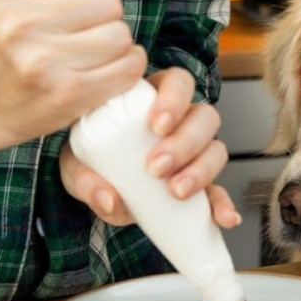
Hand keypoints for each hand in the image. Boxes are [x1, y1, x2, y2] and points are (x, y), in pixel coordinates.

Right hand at [0, 0, 144, 149]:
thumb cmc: (12, 41)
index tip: (66, 7)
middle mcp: (17, 22)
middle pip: (108, 2)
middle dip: (103, 17)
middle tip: (79, 34)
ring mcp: (41, 61)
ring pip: (120, 35)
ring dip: (116, 45)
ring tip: (91, 53)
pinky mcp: (66, 93)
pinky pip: (128, 67)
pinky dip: (127, 67)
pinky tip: (107, 70)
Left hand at [59, 67, 241, 227]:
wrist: (102, 192)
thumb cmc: (91, 164)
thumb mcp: (76, 168)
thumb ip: (86, 180)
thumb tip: (109, 199)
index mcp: (153, 102)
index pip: (176, 82)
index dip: (174, 98)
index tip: (156, 125)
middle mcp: (182, 123)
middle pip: (204, 117)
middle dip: (185, 141)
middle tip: (157, 167)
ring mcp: (196, 154)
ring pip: (216, 150)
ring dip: (201, 170)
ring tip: (176, 191)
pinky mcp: (202, 185)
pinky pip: (220, 192)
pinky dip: (223, 205)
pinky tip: (224, 218)